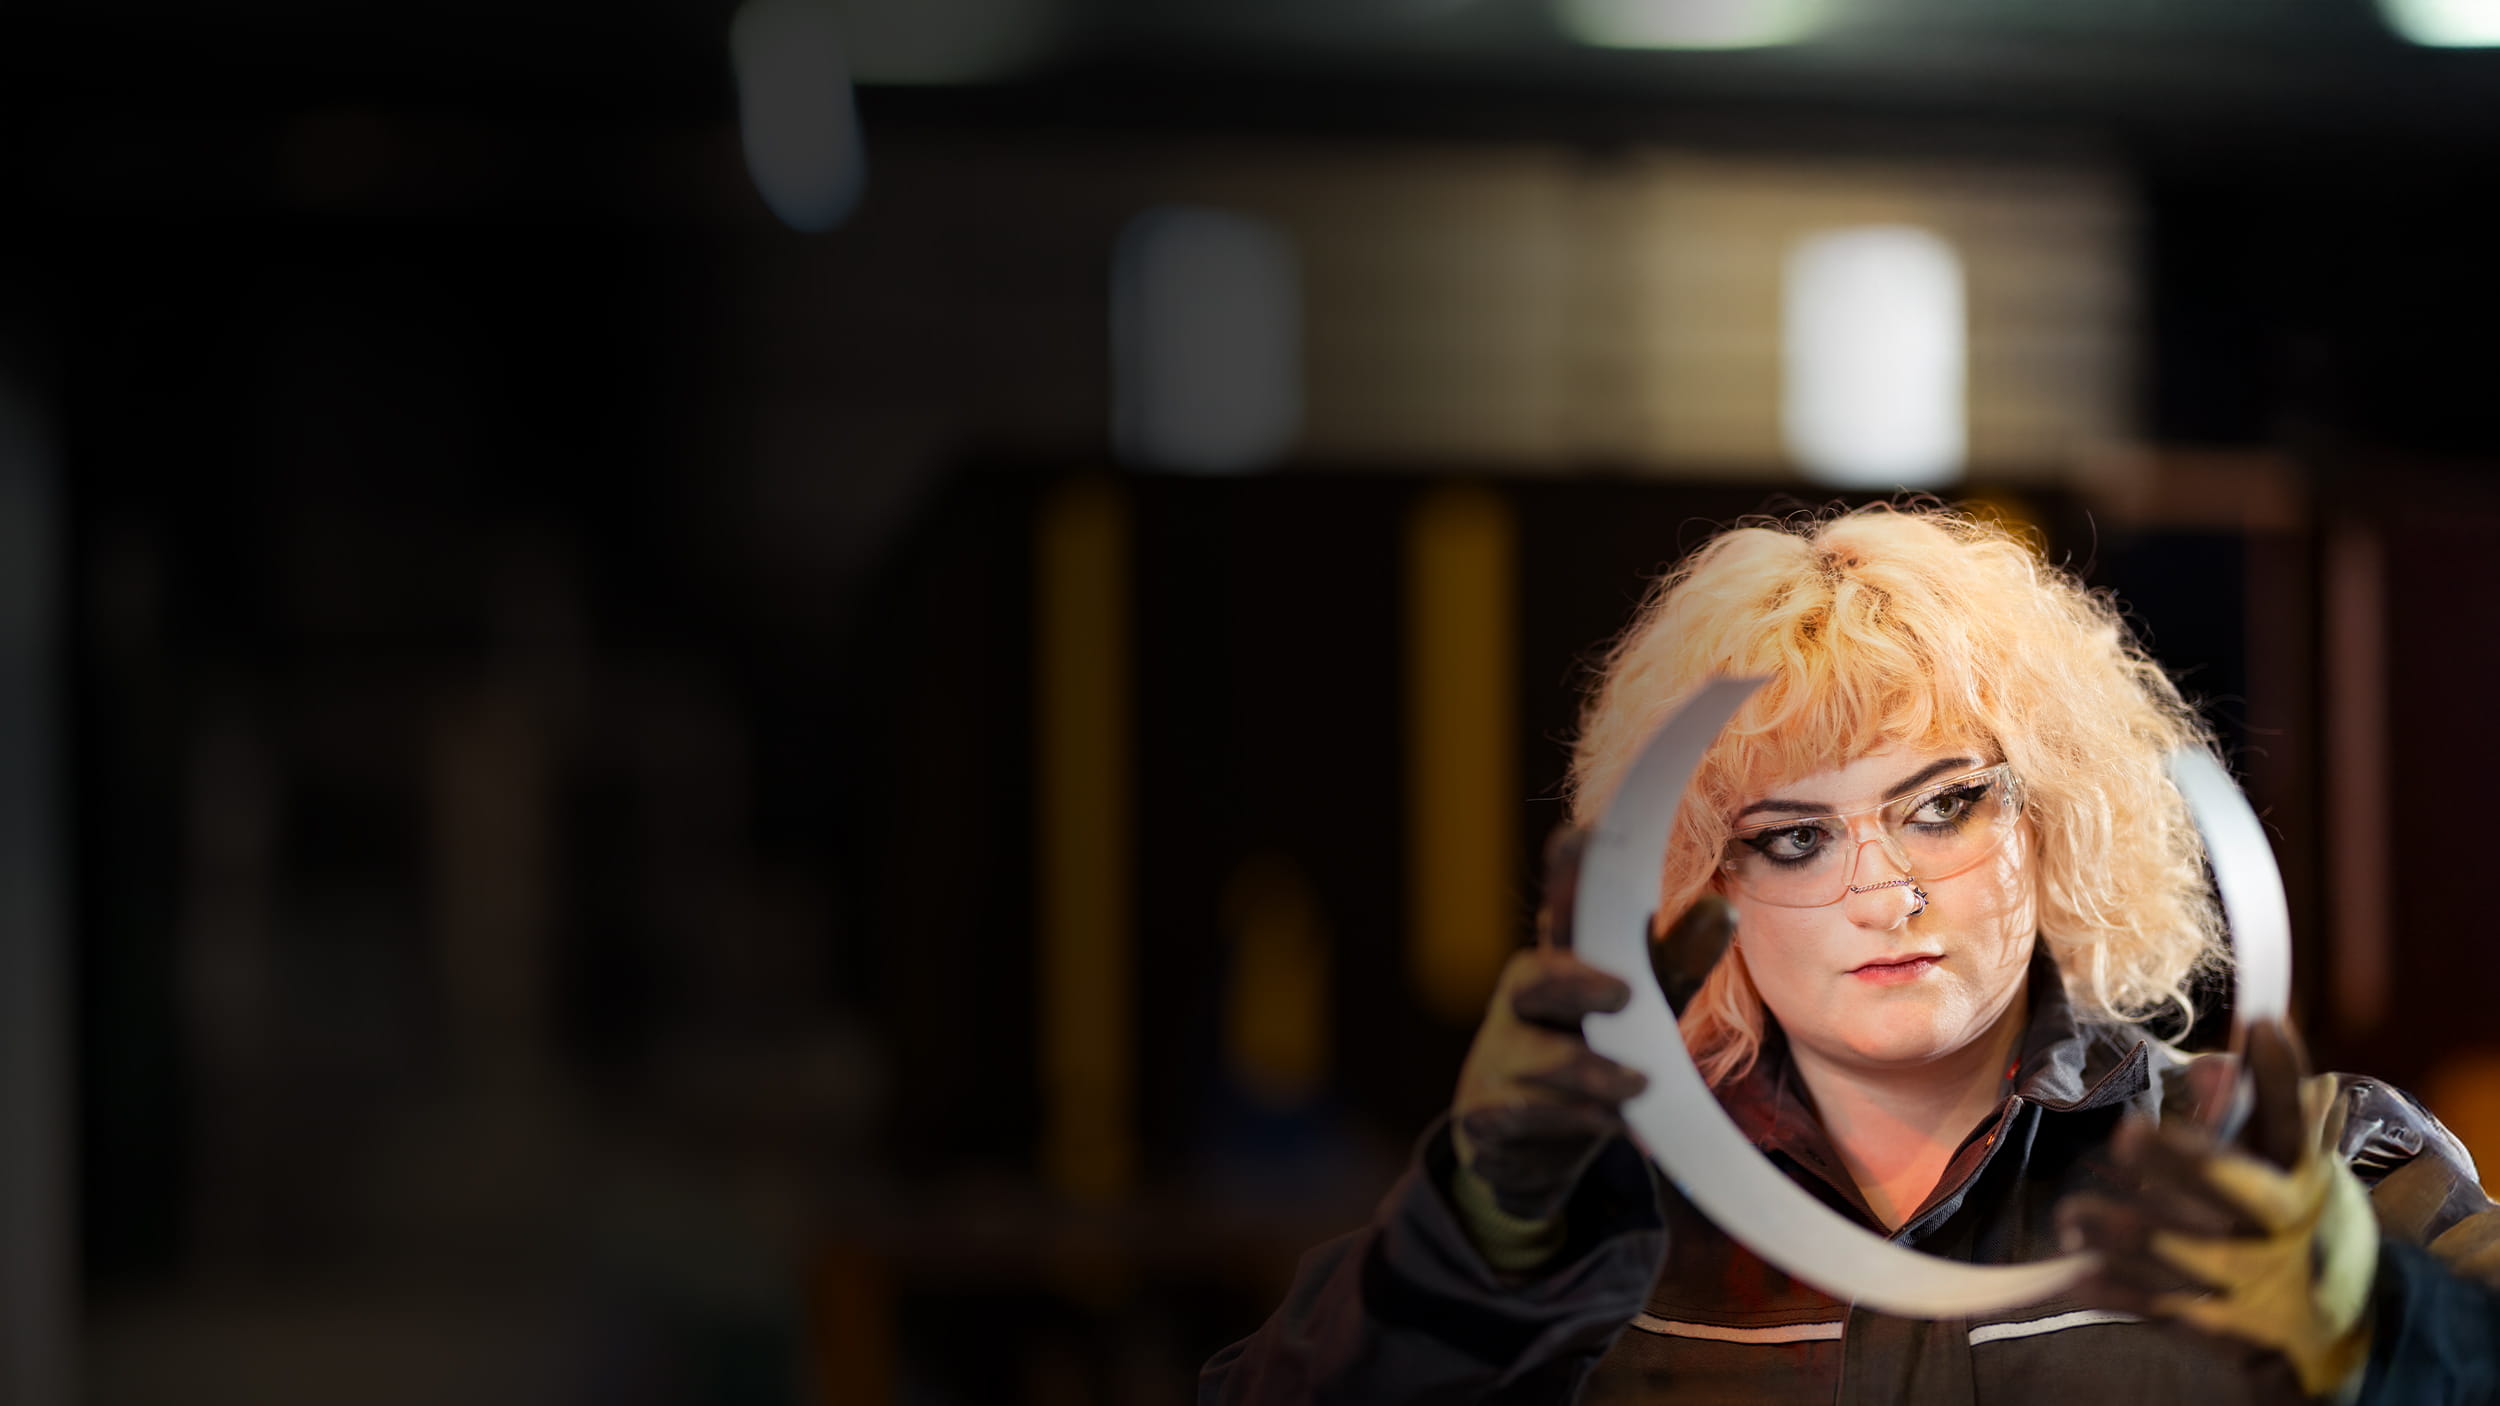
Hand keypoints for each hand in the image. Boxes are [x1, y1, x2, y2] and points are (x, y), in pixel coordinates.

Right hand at [1452, 829, 1734, 1225]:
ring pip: (1539, 1057)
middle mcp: (1522, 1001)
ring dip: (1593, 1072)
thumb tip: (1722, 909)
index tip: (1581, 838)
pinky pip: (1528, 1115)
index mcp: (1560, 961)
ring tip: (1639, 1085)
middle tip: (1624, 992)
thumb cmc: (1594, 1050)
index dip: (1567, 877)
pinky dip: (1577, 1122)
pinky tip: (1613, 1126)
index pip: (1562, 911)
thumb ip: (1676, 962)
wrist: (1525, 1143)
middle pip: (1533, 976)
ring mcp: (1499, 1056)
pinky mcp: (1487, 1113)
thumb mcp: (1643, 1007)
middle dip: (1575, 980)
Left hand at [2058, 1020, 2377, 1397]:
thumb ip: (2269, 1109)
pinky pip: (2154, 1305)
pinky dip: (2112, 1289)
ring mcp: (2249, 1282)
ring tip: (2074, 1215)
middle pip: (2230, 1188)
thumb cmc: (2305, 1226)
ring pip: (2180, 1254)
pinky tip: (2072, 1271)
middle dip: (2180, 1162)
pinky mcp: (2215, 1325)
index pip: (2294, 1119)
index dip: (2280, 1074)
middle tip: (2129, 1135)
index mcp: (2304, 1179)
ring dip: (2124, 1233)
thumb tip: (2233, 1050)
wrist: (2340, 1331)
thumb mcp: (2302, 1168)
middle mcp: (2281, 1228)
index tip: (2266, 1023)